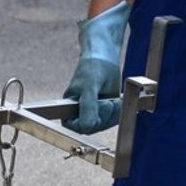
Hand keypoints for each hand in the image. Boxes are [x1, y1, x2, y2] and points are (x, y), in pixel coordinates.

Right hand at [63, 1, 130, 133]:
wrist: (104, 57)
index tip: (100, 104)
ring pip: (104, 125)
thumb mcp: (89, 86)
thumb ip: (88, 106)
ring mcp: (91, 116)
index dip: (92, 120)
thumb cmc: (92, 67)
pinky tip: (116, 100)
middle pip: (93, 128)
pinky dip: (118, 111)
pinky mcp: (104, 113)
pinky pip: (112, 121)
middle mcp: (78, 116)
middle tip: (108, 99)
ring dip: (113, 112)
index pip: (79, 128)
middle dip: (105, 114)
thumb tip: (86, 127)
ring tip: (112, 98)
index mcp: (67, 111)